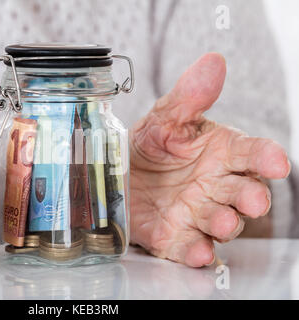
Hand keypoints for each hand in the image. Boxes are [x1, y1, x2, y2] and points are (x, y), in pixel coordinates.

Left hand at [129, 53, 289, 266]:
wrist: (119, 176)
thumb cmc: (149, 147)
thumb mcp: (163, 119)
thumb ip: (189, 97)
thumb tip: (213, 63)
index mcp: (220, 153)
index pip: (252, 153)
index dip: (266, 157)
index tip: (276, 162)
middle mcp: (216, 186)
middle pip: (244, 193)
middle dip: (251, 197)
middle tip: (251, 199)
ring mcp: (198, 214)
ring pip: (223, 222)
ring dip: (225, 224)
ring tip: (220, 221)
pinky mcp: (178, 237)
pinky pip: (192, 247)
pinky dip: (196, 251)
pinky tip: (198, 252)